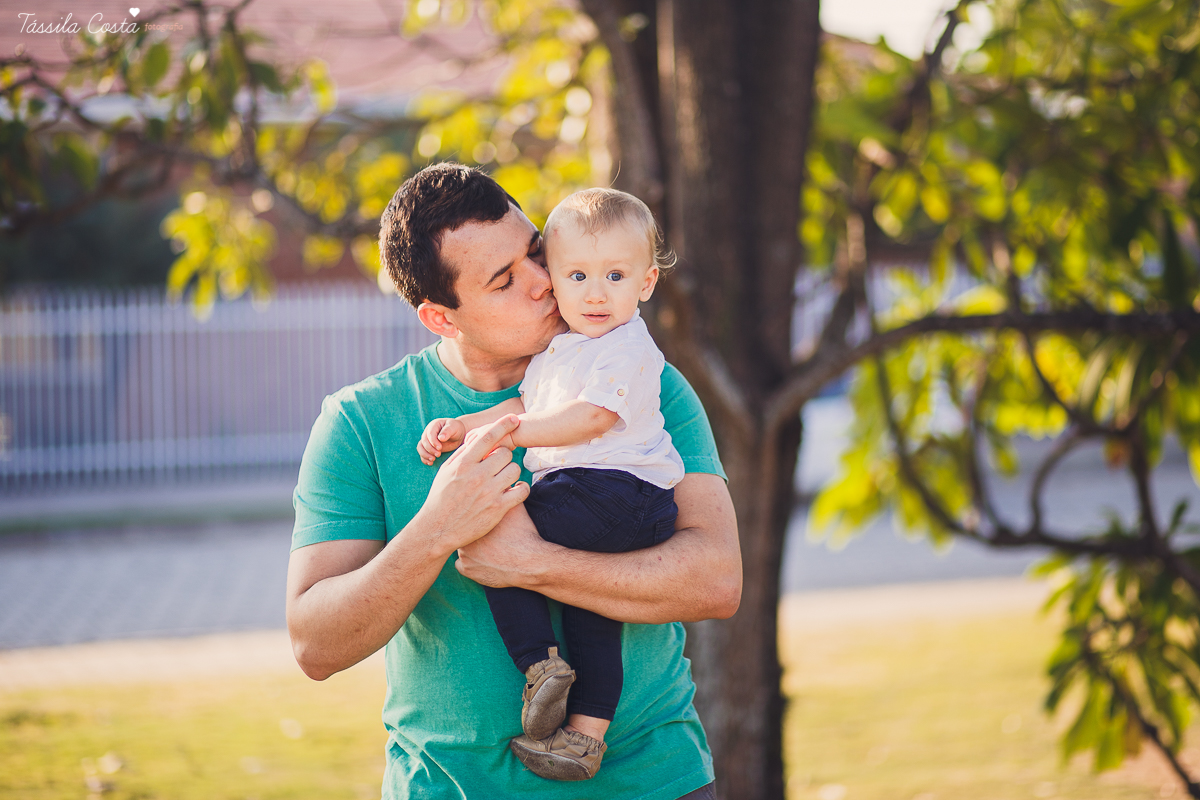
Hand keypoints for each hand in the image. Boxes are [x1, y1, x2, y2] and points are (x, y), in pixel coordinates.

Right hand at [416, 416, 529, 554]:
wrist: (437, 529)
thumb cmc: (441, 497)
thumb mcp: (446, 471)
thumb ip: (463, 453)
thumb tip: (478, 437)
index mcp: (463, 464)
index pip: (487, 437)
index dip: (503, 425)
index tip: (515, 419)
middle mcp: (477, 476)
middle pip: (505, 454)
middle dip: (503, 457)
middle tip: (497, 466)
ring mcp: (488, 492)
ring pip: (514, 470)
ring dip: (511, 472)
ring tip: (502, 479)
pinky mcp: (498, 508)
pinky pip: (522, 490)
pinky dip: (521, 488)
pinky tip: (514, 489)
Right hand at [418, 417, 466, 464]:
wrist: (458, 434)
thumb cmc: (456, 429)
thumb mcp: (454, 427)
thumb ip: (447, 431)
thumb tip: (440, 438)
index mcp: (434, 425)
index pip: (430, 434)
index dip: (433, 442)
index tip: (440, 448)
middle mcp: (428, 432)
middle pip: (424, 441)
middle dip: (430, 449)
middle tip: (438, 455)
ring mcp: (427, 440)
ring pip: (420, 447)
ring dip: (425, 454)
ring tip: (433, 460)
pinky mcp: (428, 447)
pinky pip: (422, 453)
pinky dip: (424, 458)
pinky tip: (430, 463)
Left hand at [456, 502, 556, 588]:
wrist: (528, 560)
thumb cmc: (522, 532)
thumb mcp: (516, 507)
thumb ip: (506, 492)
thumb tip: (505, 482)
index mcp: (472, 516)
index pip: (466, 513)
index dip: (475, 516)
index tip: (483, 520)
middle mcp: (462, 533)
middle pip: (461, 530)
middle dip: (471, 532)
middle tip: (487, 537)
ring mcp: (462, 553)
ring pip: (461, 548)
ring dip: (471, 550)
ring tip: (489, 550)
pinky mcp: (466, 569)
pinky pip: (462, 566)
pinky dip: (472, 565)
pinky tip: (484, 562)